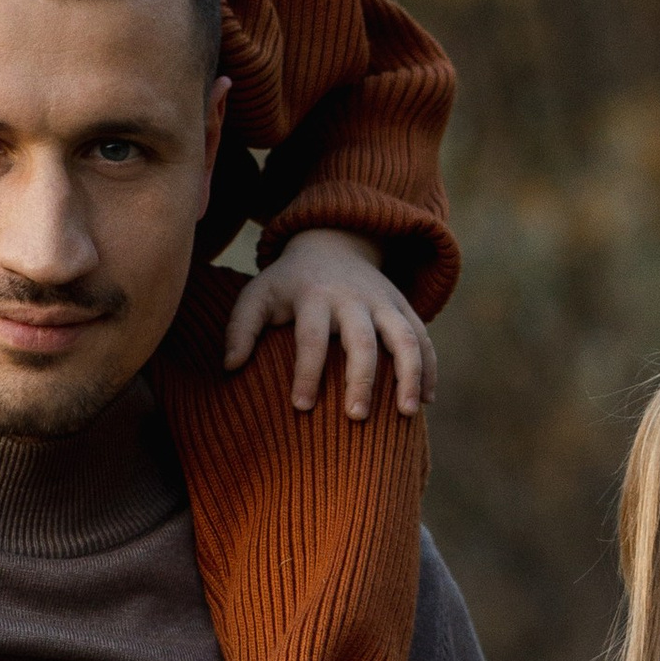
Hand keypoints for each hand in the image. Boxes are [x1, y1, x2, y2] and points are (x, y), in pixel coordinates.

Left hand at [222, 228, 437, 420]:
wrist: (332, 242)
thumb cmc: (289, 284)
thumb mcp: (258, 295)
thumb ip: (240, 328)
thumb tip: (229, 367)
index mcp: (314, 296)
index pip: (311, 336)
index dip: (306, 371)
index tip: (301, 406)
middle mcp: (353, 298)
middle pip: (362, 339)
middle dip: (361, 378)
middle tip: (356, 418)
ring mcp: (384, 302)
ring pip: (404, 337)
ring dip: (410, 374)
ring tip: (408, 413)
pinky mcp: (404, 308)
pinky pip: (423, 338)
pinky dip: (429, 368)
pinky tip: (427, 400)